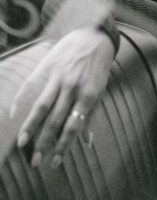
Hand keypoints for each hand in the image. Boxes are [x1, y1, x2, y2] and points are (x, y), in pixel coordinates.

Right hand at [10, 28, 115, 167]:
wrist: (92, 36)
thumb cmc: (97, 68)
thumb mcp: (99, 92)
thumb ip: (91, 117)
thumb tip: (87, 143)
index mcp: (87, 96)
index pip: (72, 127)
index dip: (63, 146)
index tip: (55, 163)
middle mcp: (71, 88)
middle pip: (54, 121)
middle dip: (44, 143)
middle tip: (35, 161)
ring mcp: (57, 78)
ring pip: (41, 106)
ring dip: (30, 127)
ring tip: (22, 143)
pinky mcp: (45, 68)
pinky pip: (30, 86)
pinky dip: (20, 101)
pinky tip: (13, 115)